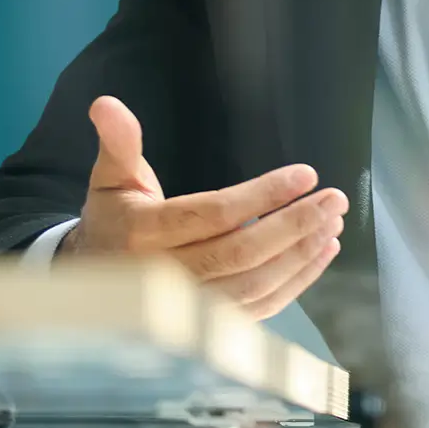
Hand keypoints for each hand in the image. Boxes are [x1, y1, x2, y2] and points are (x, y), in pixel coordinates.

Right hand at [63, 95, 346, 319]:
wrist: (95, 284)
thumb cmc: (113, 220)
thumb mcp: (110, 178)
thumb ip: (118, 142)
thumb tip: (107, 103)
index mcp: (142, 235)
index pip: (213, 215)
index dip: (261, 195)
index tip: (304, 174)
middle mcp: (166, 277)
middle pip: (240, 254)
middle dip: (293, 225)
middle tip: (333, 199)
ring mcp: (189, 307)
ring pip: (254, 285)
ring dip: (300, 254)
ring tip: (332, 222)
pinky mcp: (210, 324)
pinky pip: (259, 308)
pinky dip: (296, 283)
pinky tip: (321, 253)